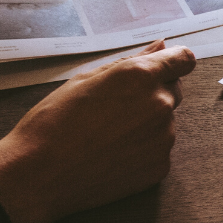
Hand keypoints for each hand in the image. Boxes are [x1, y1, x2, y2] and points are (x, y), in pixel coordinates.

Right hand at [0, 41, 196, 222]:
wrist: (39, 176)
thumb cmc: (54, 123)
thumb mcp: (86, 80)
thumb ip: (131, 61)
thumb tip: (160, 46)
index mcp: (140, 76)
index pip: (183, 59)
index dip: (173, 61)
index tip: (163, 67)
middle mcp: (159, 104)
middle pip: (174, 89)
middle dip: (153, 92)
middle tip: (115, 108)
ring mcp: (163, 138)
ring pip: (165, 122)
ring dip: (146, 123)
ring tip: (107, 135)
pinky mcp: (160, 166)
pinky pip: (158, 149)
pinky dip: (142, 150)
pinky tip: (112, 154)